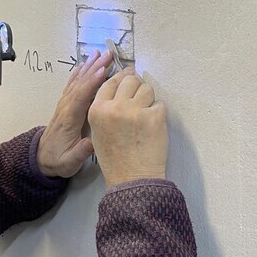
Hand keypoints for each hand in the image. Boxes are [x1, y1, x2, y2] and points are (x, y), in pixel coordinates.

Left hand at [38, 50, 112, 177]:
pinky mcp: (65, 104)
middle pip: (81, 83)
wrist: (41, 159)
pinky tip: (85, 64)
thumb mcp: (69, 163)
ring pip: (77, 81)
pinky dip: (80, 72)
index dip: (92, 83)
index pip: (81, 97)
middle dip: (95, 68)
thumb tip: (91, 143)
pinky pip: (73, 84)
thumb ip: (79, 153)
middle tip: (109, 55)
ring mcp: (65, 104)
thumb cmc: (58, 160)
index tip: (104, 71)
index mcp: (69, 119)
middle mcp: (66, 107)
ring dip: (89, 66)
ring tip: (101, 53)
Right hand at [88, 68, 167, 187]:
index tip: (129, 77)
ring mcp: (135, 110)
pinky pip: (159, 104)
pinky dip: (158, 113)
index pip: (111, 82)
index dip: (121, 78)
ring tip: (145, 117)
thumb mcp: (98, 130)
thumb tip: (121, 85)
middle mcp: (114, 107)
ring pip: (147, 88)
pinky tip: (152, 127)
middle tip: (139, 100)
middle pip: (130, 80)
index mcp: (97, 110)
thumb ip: (106, 108)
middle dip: (136, 87)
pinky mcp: (154, 116)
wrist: (132, 179)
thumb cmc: (115, 157)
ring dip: (148, 99)